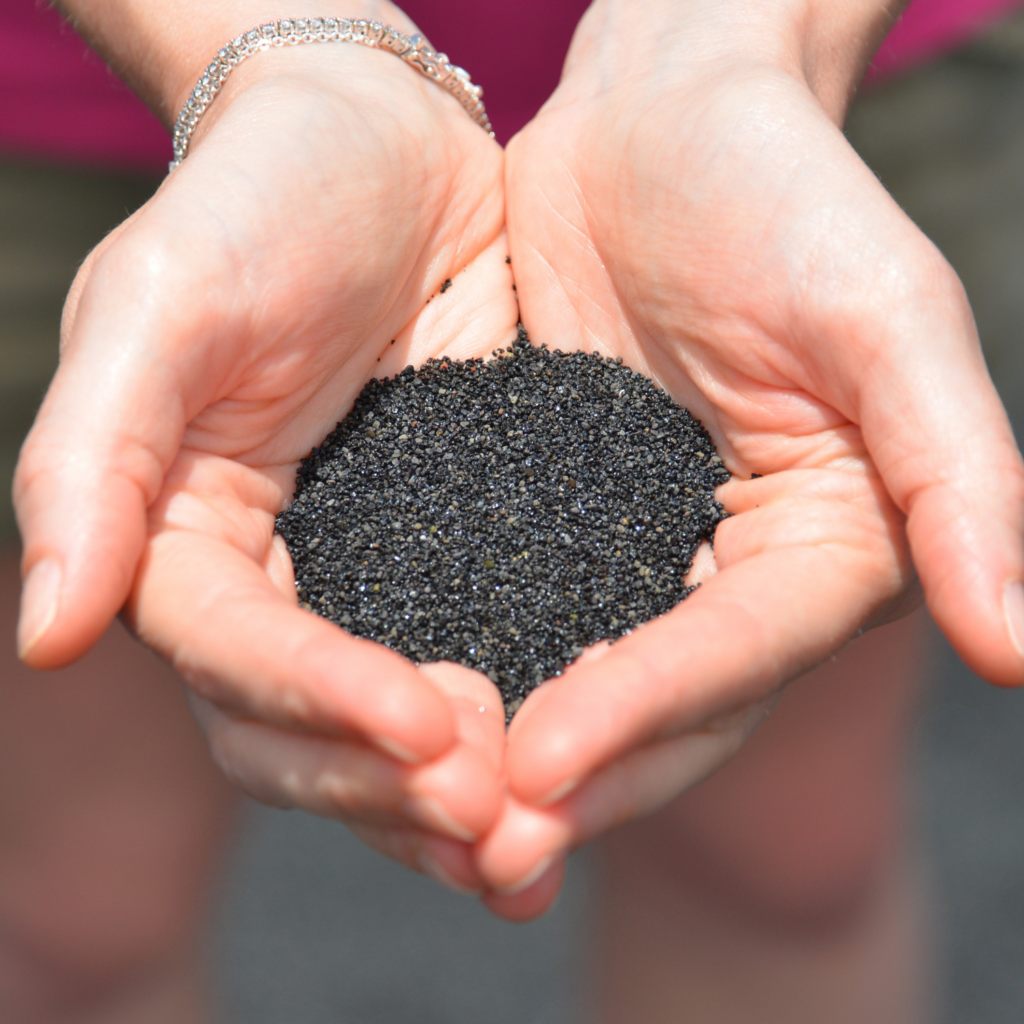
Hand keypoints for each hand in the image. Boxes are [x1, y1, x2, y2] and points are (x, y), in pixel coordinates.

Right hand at [14, 18, 517, 889]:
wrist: (378, 144)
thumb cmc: (259, 201)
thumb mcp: (162, 307)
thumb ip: (93, 465)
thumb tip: (50, 636)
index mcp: (183, 539)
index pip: (236, 659)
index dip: (320, 705)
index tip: (425, 729)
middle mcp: (273, 578)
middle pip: (306, 733)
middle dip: (390, 787)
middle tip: (494, 824)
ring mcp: (369, 573)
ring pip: (390, 729)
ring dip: (451, 799)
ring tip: (533, 848)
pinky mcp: (458, 548)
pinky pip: (480, 655)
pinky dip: (517, 727)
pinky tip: (577, 773)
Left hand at [484, 0, 1023, 915]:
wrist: (663, 125)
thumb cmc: (786, 193)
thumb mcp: (884, 320)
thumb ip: (960, 482)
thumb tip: (1023, 649)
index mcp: (825, 550)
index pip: (736, 656)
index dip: (645, 714)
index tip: (546, 767)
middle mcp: (730, 578)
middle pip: (655, 709)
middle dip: (569, 782)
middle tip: (476, 848)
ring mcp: (633, 558)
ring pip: (570, 683)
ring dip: (501, 759)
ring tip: (422, 816)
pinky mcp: (548, 522)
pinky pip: (500, 608)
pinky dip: (454, 665)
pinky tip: (385, 714)